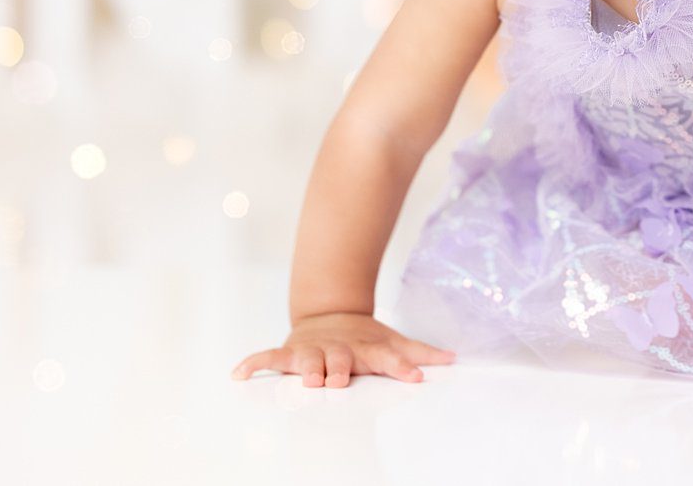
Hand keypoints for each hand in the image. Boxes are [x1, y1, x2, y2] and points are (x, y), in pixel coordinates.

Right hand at [232, 311, 454, 386]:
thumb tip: (453, 358)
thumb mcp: (392, 342)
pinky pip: (266, 358)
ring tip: (304, 378)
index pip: (387, 357)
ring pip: (307, 360)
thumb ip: (419, 352)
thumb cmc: (363, 338)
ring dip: (305, 368)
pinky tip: (238, 374)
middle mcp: (338, 350)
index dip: (401, 366)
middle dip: (339, 370)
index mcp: (366, 350)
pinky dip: (252, 363)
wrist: (329, 313)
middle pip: (340, 361)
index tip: (415, 376)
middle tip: (339, 379)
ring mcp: (312, 350)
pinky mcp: (288, 351)